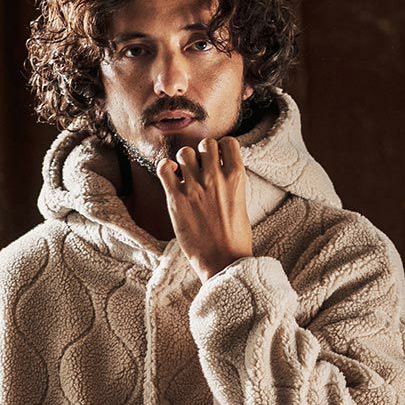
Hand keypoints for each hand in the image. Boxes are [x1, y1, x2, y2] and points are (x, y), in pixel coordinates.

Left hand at [155, 134, 253, 283]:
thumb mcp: (241, 202)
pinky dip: (165, 168)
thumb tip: (221, 169)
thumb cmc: (235, 239)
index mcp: (236, 177)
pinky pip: (163, 168)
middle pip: (206, 144)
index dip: (221, 148)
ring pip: (184, 152)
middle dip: (202, 154)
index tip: (218, 160)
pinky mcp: (176, 199)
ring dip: (184, 161)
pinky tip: (171, 177)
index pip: (228, 142)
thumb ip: (230, 182)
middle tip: (201, 170)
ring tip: (186, 176)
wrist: (223, 262)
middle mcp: (215, 177)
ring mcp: (194, 187)